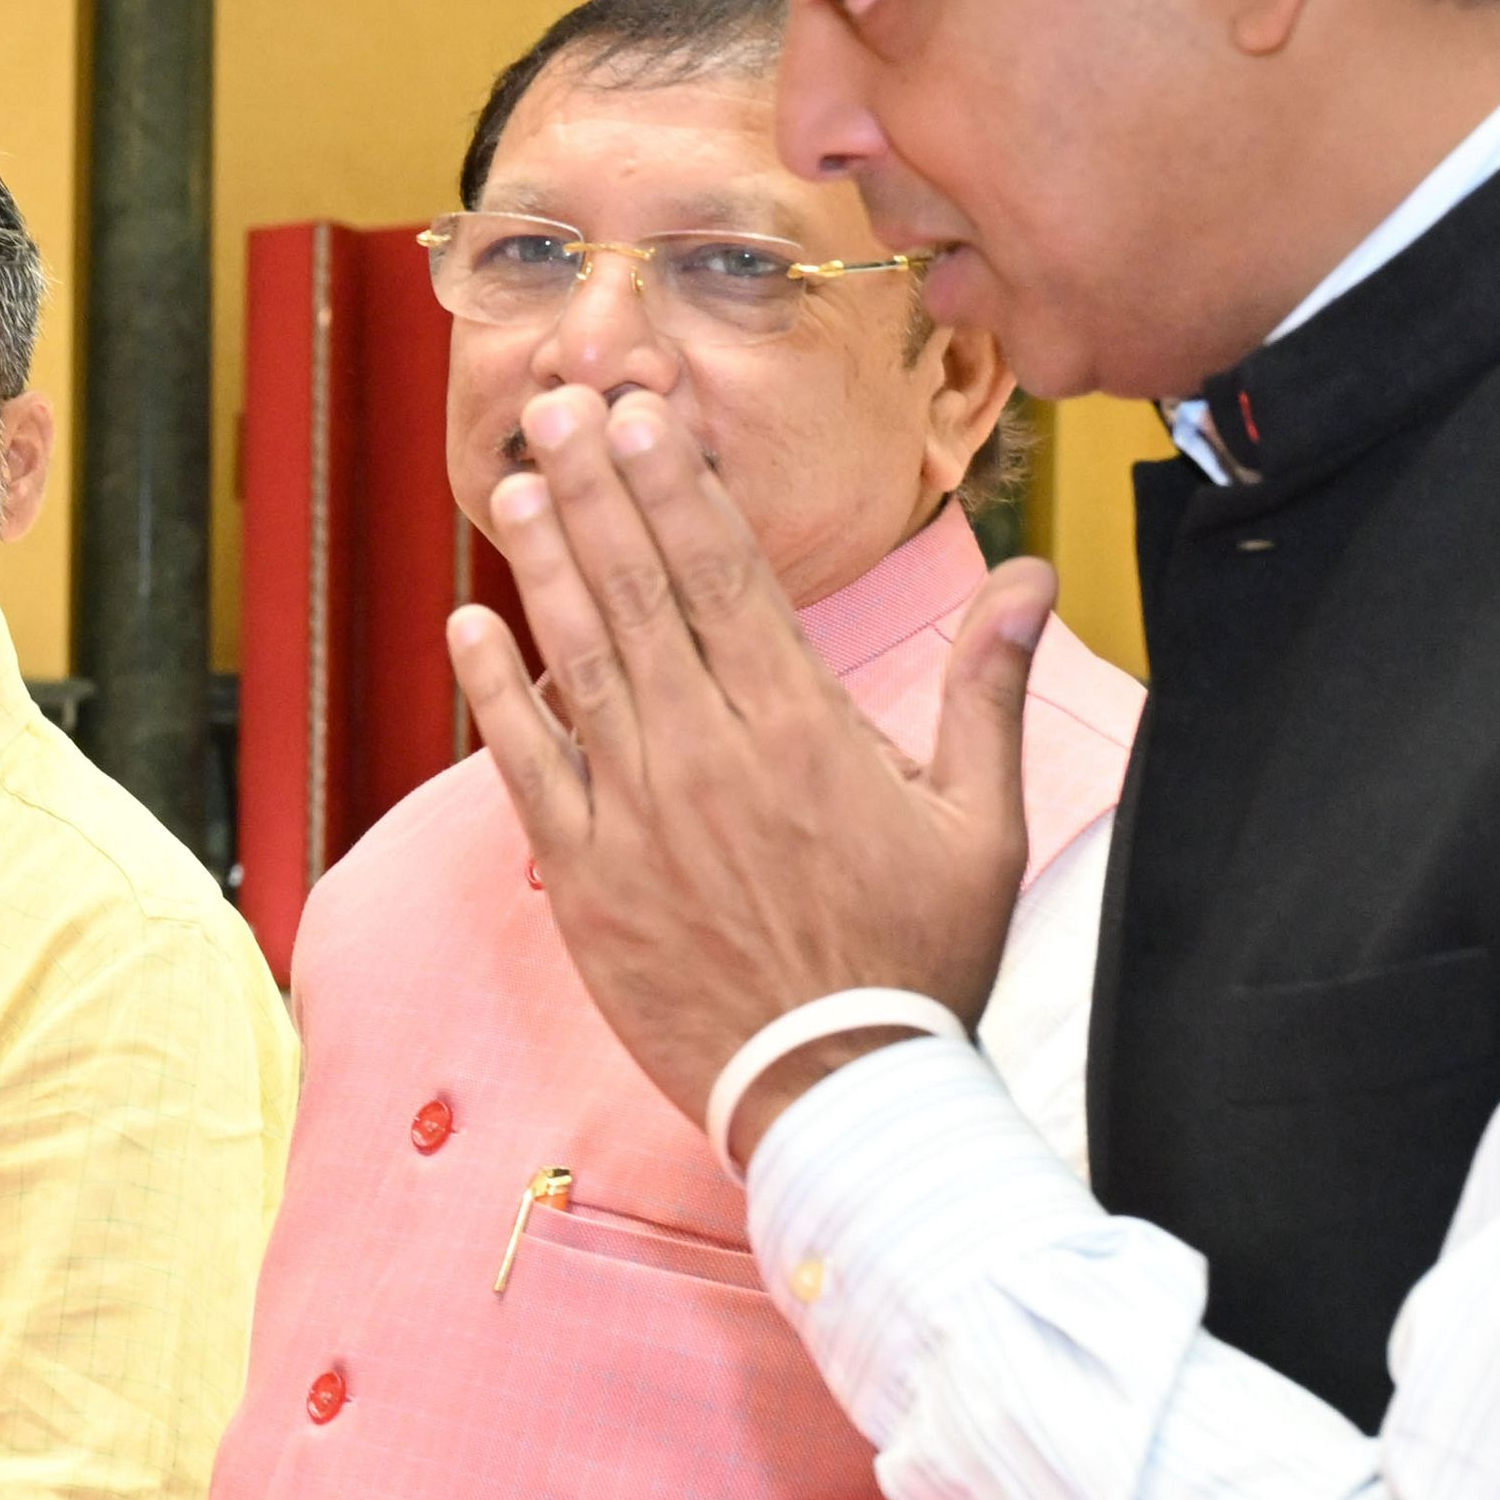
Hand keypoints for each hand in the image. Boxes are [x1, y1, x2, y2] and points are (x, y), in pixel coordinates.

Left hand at [445, 387, 1052, 1165]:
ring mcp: (636, 816)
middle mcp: (709, 755)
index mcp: (803, 729)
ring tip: (512, 481)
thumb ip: (986, 687)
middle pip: (642, 592)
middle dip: (596, 490)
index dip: (677, 486)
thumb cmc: (916, 960)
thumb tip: (1029, 576)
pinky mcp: (583, 879)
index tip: (645, 415)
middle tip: (561, 405)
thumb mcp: (980, 822)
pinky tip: (469, 623)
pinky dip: (497, 691)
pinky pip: (526, 766)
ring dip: (544, 565)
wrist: (839, 1093)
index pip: (727, 575)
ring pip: (581, 660)